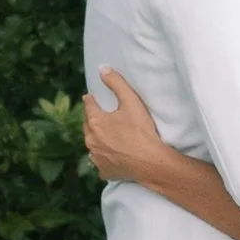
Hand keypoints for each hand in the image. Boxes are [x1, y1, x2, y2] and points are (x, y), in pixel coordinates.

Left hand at [83, 66, 168, 182]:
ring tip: (107, 135)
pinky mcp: (103, 171)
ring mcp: (96, 157)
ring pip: (93, 144)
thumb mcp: (131, 101)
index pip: (88, 106)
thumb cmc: (141, 130)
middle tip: (101, 116)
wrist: (150, 162)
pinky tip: (112, 154)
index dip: (91, 100)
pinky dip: (104, 156)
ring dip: (97, 138)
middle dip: (93, 119)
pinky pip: (100, 161)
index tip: (91, 98)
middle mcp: (91, 140)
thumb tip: (102, 68)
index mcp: (95, 122)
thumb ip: (116, 83)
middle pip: (88, 125)